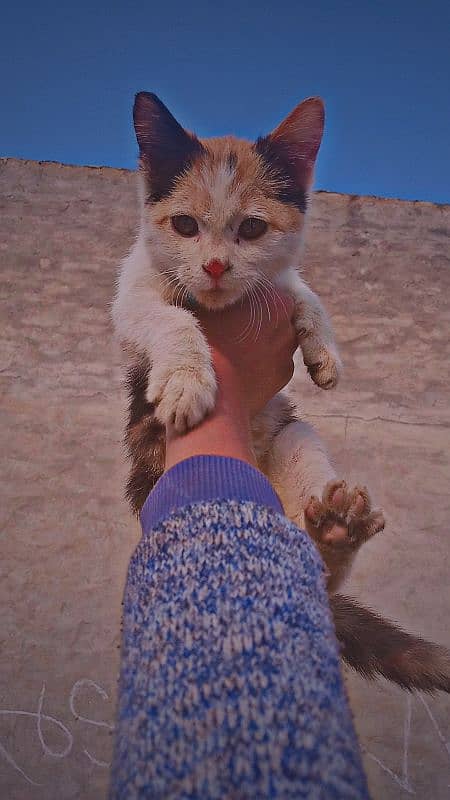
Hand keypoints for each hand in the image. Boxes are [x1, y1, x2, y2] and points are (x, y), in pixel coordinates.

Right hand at [194, 289, 296, 417]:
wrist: (218, 393)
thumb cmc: (207, 345)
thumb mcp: (205, 308)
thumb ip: (218, 294)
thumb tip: (214, 287)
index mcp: (274, 300)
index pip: (264, 291)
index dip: (246, 298)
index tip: (231, 307)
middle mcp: (288, 324)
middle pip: (275, 313)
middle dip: (259, 318)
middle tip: (233, 327)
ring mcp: (288, 350)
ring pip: (277, 337)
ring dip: (262, 340)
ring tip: (236, 348)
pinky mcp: (285, 373)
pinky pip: (276, 360)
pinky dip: (263, 362)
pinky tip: (243, 366)